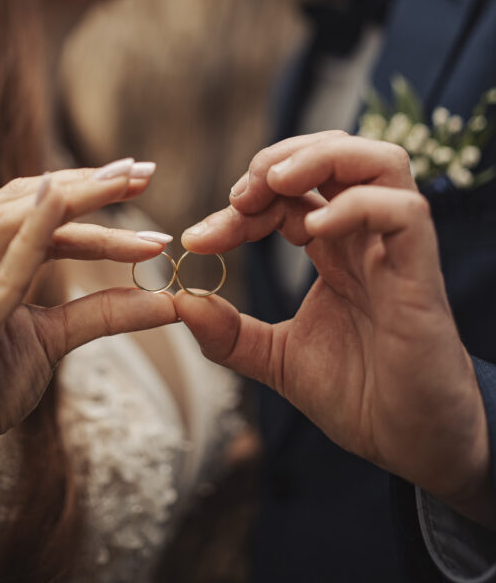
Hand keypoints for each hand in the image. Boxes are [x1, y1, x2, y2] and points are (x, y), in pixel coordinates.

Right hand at [0, 163, 175, 504]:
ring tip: (127, 187)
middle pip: (20, 199)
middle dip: (85, 182)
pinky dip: (33, 234)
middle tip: (142, 170)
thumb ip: (98, 314)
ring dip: (75, 199)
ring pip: (10, 222)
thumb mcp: (48, 342)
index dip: (81, 184)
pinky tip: (63, 206)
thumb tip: (165, 300)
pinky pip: (0, 274)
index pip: (25, 202)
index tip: (136, 173)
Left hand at [176, 133, 493, 525]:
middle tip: (239, 195)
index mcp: (335, 247)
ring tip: (273, 184)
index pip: (287, 193)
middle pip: (334, 154)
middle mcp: (366, 237)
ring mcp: (396, 249)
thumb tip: (178, 302)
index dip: (241, 203)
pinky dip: (356, 206)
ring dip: (321, 157)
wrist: (413, 444)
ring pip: (378, 160)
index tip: (197, 238)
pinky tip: (314, 231)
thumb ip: (228, 333)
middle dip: (279, 159)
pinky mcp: (421, 271)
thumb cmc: (362, 396)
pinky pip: (402, 209)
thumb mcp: (277, 359)